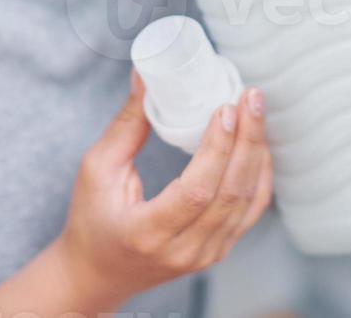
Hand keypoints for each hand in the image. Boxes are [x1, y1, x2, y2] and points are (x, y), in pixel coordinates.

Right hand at [51, 71, 273, 305]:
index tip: (224, 109)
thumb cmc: (91, 220)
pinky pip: (250, 212)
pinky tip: (257, 145)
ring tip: (256, 112)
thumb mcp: (97, 171)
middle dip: (247, 140)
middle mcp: (182, 251)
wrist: (98, 273)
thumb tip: (146, 77)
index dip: (216, 149)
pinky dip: (260, 176)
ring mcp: (204, 256)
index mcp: (146, 232)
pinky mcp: (217, 252)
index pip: (196, 192)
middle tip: (250, 98)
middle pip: (230, 194)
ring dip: (257, 154)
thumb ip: (126, 127)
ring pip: (248, 202)